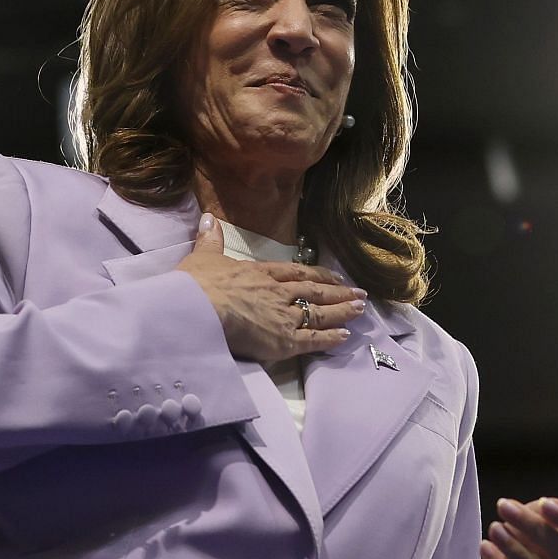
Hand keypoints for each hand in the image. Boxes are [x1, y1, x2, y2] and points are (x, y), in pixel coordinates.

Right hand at [177, 214, 364, 362]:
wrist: (198, 308)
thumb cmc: (196, 284)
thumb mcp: (203, 257)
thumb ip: (210, 240)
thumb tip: (209, 218)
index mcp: (260, 273)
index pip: (295, 273)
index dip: (316, 275)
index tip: (333, 276)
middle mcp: (278, 292)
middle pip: (314, 291)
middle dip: (338, 292)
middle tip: (359, 293)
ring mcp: (283, 316)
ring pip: (319, 312)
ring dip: (341, 310)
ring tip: (360, 309)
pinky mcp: (283, 340)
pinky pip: (312, 339)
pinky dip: (330, 338)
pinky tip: (345, 336)